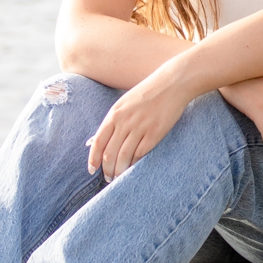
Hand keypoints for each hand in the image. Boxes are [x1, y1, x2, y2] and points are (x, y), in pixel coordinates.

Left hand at [86, 64, 198, 179]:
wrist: (171, 84)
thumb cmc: (145, 94)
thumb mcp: (122, 104)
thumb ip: (108, 124)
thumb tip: (91, 142)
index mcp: (114, 114)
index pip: (98, 142)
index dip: (93, 159)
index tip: (92, 170)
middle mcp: (124, 122)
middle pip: (109, 153)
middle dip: (107, 169)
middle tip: (108, 179)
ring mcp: (140, 128)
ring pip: (124, 157)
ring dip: (119, 171)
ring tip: (118, 178)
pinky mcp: (155, 134)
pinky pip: (140, 154)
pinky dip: (135, 164)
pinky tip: (133, 170)